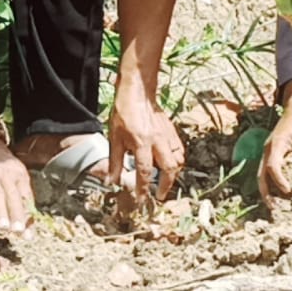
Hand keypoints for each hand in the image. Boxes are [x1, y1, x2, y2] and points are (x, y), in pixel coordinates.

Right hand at [0, 140, 34, 233]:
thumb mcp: (13, 176)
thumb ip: (15, 198)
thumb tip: (22, 225)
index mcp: (19, 176)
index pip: (26, 198)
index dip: (27, 216)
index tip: (29, 234)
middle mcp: (6, 175)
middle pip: (13, 197)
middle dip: (16, 214)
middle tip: (18, 231)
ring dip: (0, 210)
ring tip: (2, 226)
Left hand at [107, 87, 184, 205]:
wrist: (138, 92)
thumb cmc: (124, 113)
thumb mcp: (114, 138)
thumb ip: (115, 161)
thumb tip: (111, 181)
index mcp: (141, 143)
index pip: (144, 172)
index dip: (143, 188)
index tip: (141, 199)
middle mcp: (158, 141)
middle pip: (169, 169)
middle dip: (165, 185)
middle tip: (159, 195)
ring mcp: (167, 136)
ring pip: (178, 160)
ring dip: (173, 174)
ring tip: (165, 181)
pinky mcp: (172, 131)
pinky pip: (179, 150)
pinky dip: (177, 160)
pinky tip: (170, 164)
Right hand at [259, 79, 291, 200]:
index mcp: (277, 144)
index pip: (273, 167)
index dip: (280, 181)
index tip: (290, 191)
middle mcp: (268, 148)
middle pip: (261, 174)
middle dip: (266, 192)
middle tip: (273, 208)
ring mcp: (268, 150)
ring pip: (262, 173)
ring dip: (267, 189)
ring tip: (274, 205)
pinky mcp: (272, 151)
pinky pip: (268, 169)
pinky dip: (271, 181)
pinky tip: (279, 191)